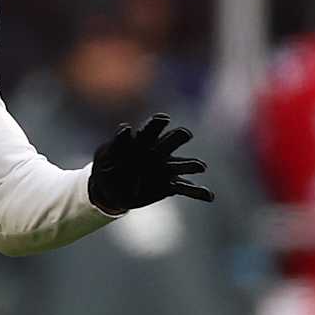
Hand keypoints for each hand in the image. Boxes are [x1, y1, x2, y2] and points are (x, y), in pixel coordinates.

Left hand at [86, 113, 213, 214]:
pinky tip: (209, 196)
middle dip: (179, 136)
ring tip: (201, 167)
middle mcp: (159, 152)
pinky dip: (198, 192)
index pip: (154, 126)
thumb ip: (116, 144)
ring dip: (192, 164)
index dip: (159, 122)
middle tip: (184, 135)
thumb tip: (126, 128)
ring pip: (184, 164)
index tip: (163, 119)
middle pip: (174, 140)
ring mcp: (166, 169)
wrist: (109, 190)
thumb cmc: (107, 168)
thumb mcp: (106, 156)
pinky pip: (187, 188)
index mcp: (143, 140)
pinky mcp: (169, 186)